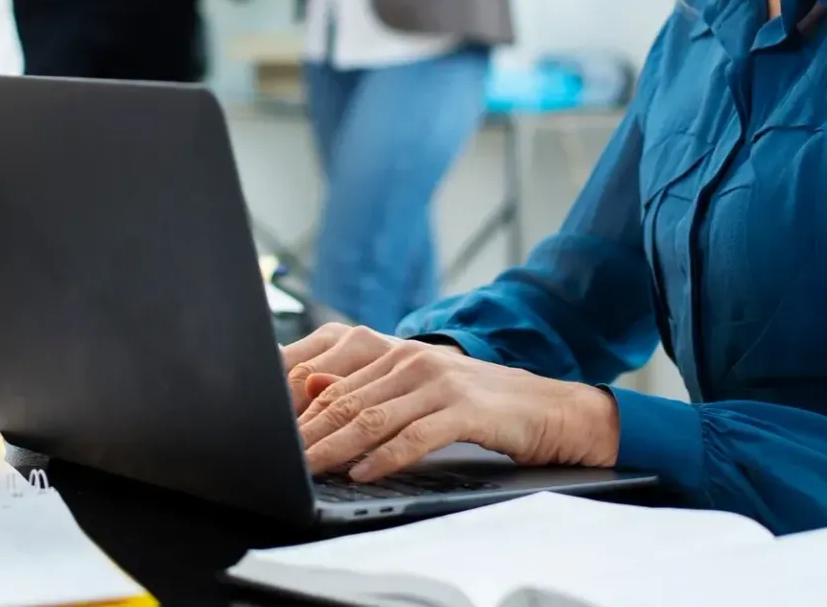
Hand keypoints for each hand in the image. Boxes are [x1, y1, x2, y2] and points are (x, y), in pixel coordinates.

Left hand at [282, 323, 620, 481]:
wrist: (550, 407)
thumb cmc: (482, 405)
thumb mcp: (423, 391)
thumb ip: (372, 389)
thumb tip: (311, 385)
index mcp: (400, 354)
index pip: (337, 383)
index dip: (302, 411)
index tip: (276, 435)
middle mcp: (415, 360)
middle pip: (348, 400)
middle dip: (310, 433)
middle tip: (280, 458)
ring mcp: (440, 382)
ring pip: (374, 417)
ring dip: (337, 446)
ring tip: (309, 468)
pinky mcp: (464, 410)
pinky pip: (415, 436)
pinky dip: (385, 457)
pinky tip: (364, 472)